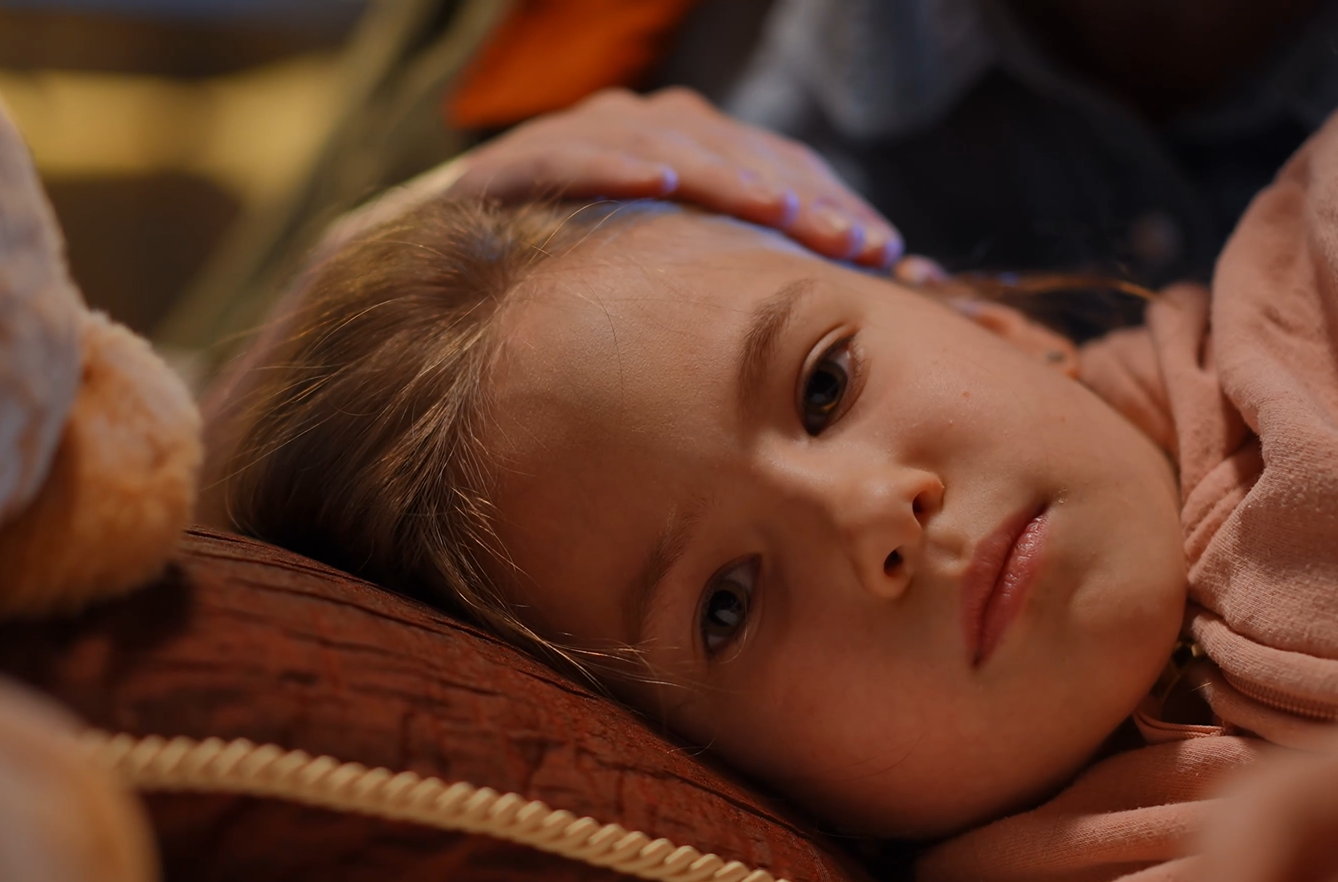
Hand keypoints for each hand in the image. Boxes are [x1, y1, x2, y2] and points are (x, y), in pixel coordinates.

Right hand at [447, 87, 903, 265]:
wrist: (446, 285)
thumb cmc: (585, 293)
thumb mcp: (679, 292)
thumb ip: (759, 286)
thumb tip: (891, 294)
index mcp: (691, 157)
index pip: (775, 167)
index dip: (830, 202)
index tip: (883, 252)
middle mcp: (642, 131)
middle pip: (732, 150)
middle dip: (794, 194)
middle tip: (846, 241)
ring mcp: (579, 139)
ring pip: (662, 141)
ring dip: (721, 174)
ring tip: (772, 212)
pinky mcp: (512, 165)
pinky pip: (564, 155)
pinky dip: (610, 164)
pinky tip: (654, 184)